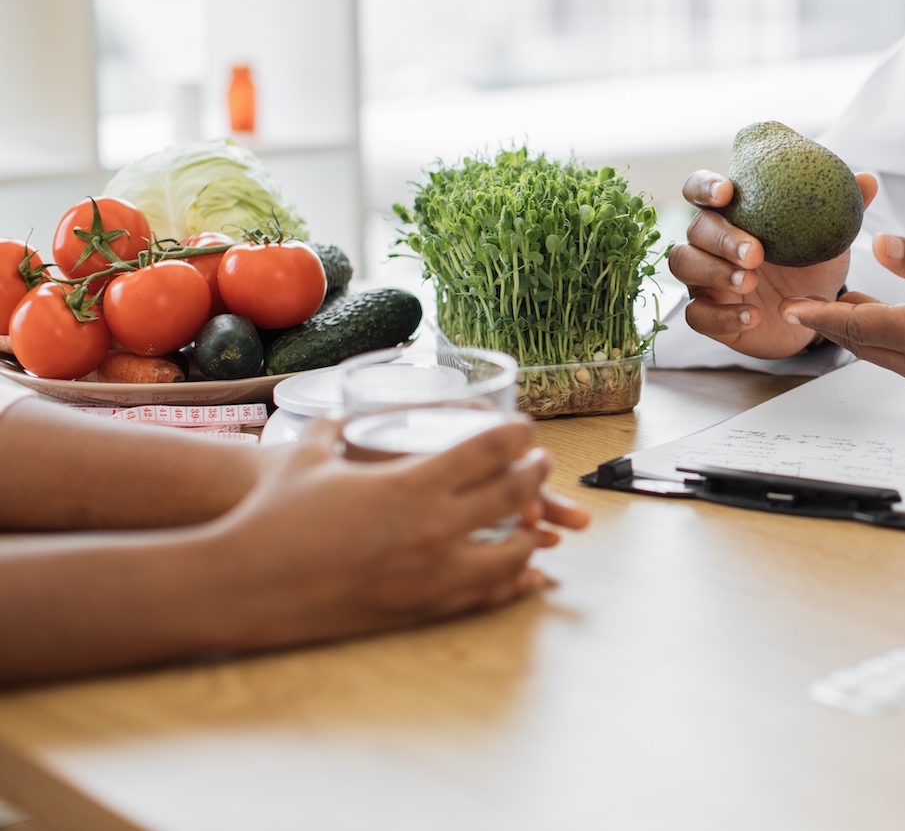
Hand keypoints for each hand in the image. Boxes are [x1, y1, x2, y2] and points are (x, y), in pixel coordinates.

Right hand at [205, 419, 587, 648]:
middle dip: (534, 476)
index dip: (516, 436)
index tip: (526, 430)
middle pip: (511, 496)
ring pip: (510, 554)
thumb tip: (343, 413)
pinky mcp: (419, 610)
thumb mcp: (307, 456)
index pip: (487, 451)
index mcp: (410, 485)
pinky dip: (512, 583)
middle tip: (542, 464)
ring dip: (531, 533)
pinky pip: (483, 597)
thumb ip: (335, 428)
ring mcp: (430, 576)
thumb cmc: (272, 514)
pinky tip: (527, 576)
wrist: (242, 585)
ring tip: (536, 521)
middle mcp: (431, 530)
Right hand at [668, 169, 878, 358]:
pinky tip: (751, 317)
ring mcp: (704, 278)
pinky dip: (721, 316)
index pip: (700, 189)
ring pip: (684, 265)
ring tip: (750, 282)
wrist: (810, 315)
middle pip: (695, 230)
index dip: (705, 187)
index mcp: (732, 213)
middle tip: (755, 252)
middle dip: (722, 238)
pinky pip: (696, 314)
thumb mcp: (828, 237)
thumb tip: (867, 180)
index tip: (727, 192)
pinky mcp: (708, 314)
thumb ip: (843, 208)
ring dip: (714, 272)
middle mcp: (710, 242)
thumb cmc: (810, 265)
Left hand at [778, 233, 904, 397]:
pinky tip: (874, 313)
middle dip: (831, 323)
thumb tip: (879, 246)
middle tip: (797, 301)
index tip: (787, 307)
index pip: (863, 326)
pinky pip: (902, 361)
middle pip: (865, 345)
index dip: (821, 315)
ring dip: (856, 331)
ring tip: (829, 301)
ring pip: (882, 355)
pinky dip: (882, 339)